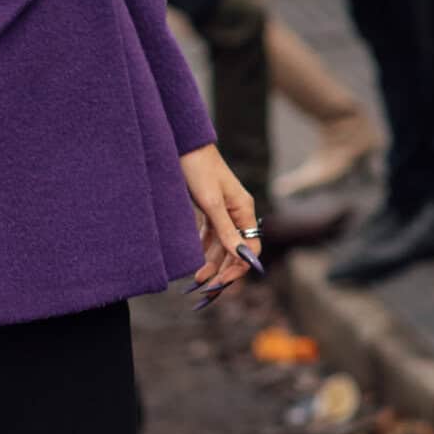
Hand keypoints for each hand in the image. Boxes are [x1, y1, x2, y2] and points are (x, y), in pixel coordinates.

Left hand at [180, 144, 259, 299]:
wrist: (182, 144)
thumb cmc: (198, 168)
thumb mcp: (211, 202)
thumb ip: (226, 230)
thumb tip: (241, 257)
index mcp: (244, 210)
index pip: (250, 248)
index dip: (238, 269)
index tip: (220, 283)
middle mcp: (237, 212)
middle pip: (236, 250)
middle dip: (222, 271)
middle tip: (204, 289)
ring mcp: (223, 211)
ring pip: (222, 246)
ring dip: (211, 263)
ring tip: (195, 280)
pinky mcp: (209, 209)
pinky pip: (211, 236)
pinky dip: (204, 250)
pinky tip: (195, 261)